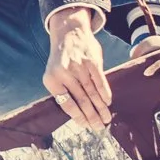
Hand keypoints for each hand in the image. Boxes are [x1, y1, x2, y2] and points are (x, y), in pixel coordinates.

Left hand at [43, 7, 110, 128]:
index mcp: (51, 79)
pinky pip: (100, 81)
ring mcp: (79, 67)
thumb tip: (77, 114)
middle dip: (91, 116)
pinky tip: (108, 102)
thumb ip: (63, 90)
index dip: (77, 116)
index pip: (66, 103)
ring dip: (101, 108)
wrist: (69, 31)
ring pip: (92, 93)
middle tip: (98, 128)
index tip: (85, 125)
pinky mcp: (92, 61)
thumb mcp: (54, 73)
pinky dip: (105, 93)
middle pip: (81, 100)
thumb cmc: (61, 58)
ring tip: (106, 120)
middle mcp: (65, 73)